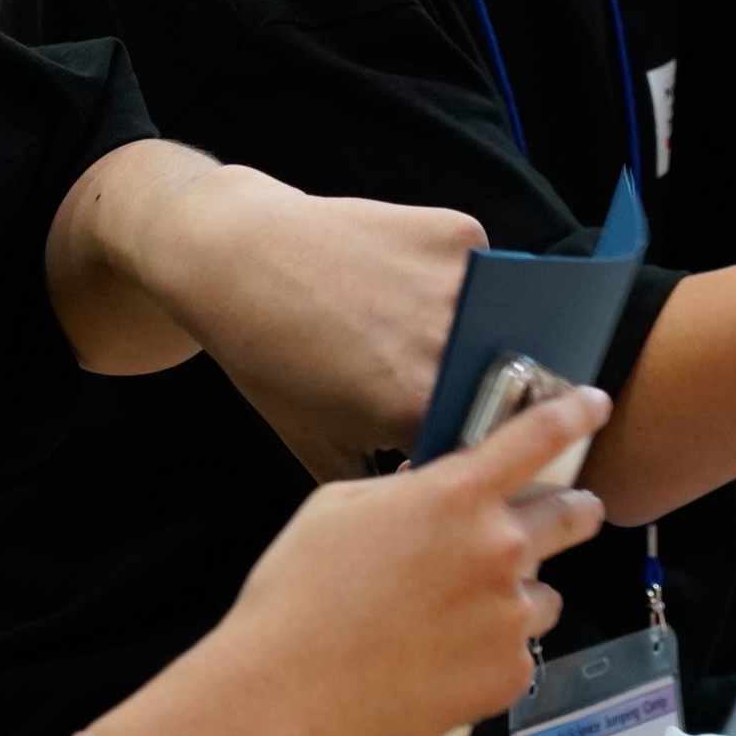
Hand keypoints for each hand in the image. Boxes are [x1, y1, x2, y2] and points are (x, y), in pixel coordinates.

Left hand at [119, 157, 482, 477]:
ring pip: (498, 325)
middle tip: (418, 373)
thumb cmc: (269, 355)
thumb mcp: (317, 445)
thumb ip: (382, 486)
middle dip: (472, 391)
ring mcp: (460, 280)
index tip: (439, 436)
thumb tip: (427, 504)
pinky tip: (399, 279)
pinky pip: (482, 269)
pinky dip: (454, 280)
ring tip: (405, 325)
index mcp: (419, 407)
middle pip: (499, 386)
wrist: (235, 257)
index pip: (482, 448)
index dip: (462, 446)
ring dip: (469, 334)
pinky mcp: (458, 232)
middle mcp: (451, 343)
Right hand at [200, 385, 607, 735]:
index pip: (538, 436)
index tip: (595, 404)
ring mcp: (510, 616)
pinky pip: (519, 653)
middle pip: (572, 516)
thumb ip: (402, 492)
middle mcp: (499, 549)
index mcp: (456, 495)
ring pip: (544, 595)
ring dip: (520, 596)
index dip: (575, 413)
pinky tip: (444, 662)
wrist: (289, 692)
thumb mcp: (339, 507)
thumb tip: (427, 495)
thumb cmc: (299, 594)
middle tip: (566, 517)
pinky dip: (493, 654)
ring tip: (463, 618)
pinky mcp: (509, 674)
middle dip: (574, 512)